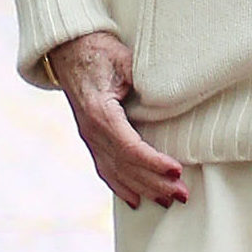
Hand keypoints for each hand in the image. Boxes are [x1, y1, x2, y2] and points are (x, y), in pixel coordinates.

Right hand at [49, 31, 188, 208]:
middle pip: (126, 166)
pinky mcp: (91, 139)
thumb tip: (169, 94)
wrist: (69, 51)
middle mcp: (92, 132)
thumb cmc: (99, 52)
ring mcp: (90, 138)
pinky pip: (105, 169)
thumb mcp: (123, 59)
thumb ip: (142, 78)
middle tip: (182, 194)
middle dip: (155, 183)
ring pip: (117, 173)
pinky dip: (121, 187)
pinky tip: (135, 200)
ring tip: (167, 200)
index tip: (176, 170)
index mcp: (100, 113)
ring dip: (143, 189)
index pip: (130, 147)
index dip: (153, 162)